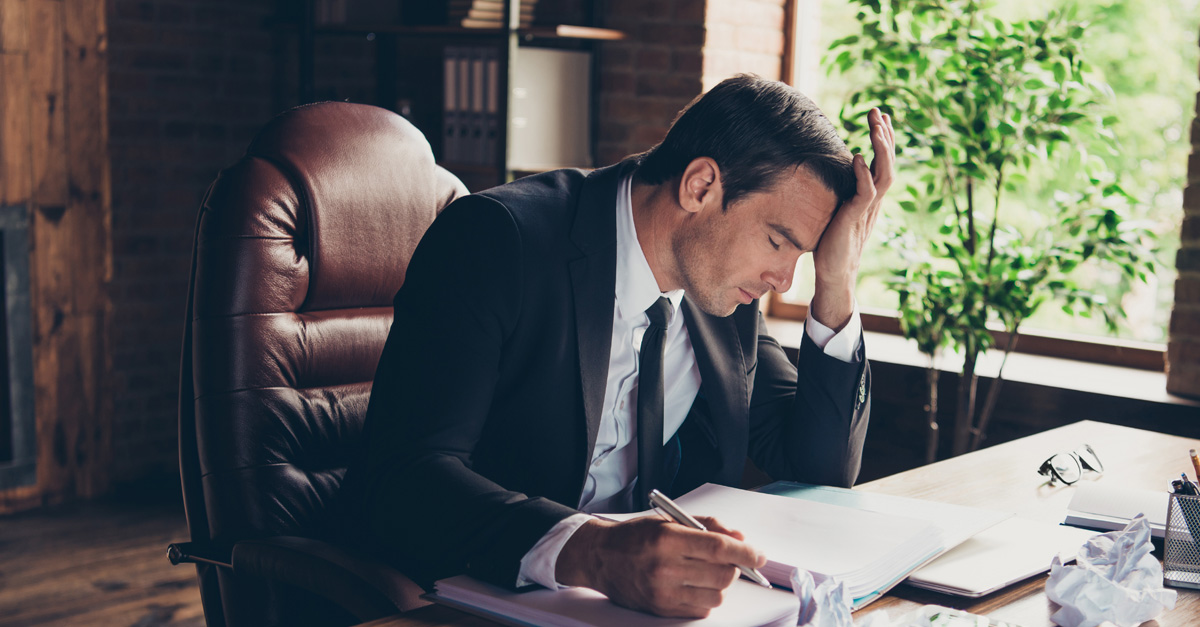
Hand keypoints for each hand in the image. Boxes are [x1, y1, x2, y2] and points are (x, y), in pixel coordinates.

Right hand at [555, 516, 765, 617]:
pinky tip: (696, 585)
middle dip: (735, 567)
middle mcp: (665, 567)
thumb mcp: (669, 520)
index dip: (746, 551)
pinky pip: (702, 608)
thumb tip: (740, 538)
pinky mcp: (661, 609)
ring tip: (707, 572)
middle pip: (723, 574)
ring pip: (716, 595)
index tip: (759, 554)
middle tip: (729, 560)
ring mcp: (663, 592)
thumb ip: (707, 526)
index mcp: (667, 539)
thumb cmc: (635, 536)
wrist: (600, 558)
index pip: (719, 547)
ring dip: (721, 583)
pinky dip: (707, 597)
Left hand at [810, 107, 895, 330]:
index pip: (883, 162)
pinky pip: (867, 193)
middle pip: (888, 162)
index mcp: (871, 197)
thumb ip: (841, 194)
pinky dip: (864, 175)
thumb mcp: (838, 211)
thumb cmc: (833, 243)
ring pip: (884, 173)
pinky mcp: (856, 218)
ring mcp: (868, 209)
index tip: (881, 118)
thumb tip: (832, 176)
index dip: (884, 140)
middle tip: (879, 111)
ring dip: (881, 148)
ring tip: (876, 126)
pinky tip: (859, 158)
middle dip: (885, 136)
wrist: (835, 272)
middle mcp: (874, 200)